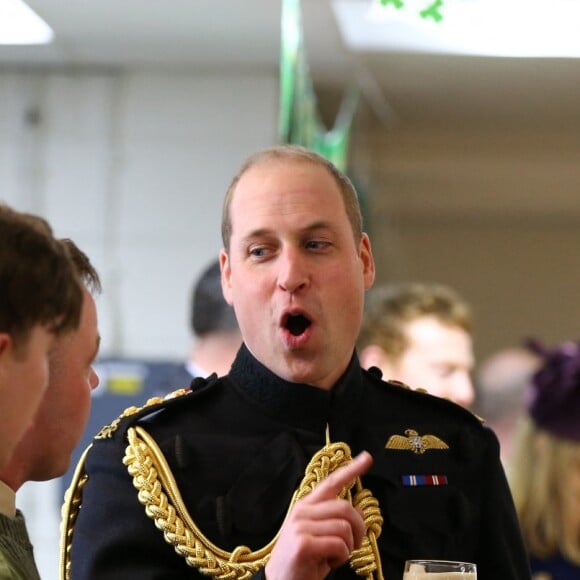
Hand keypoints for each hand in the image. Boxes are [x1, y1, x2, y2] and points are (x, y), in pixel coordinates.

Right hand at [264, 451, 372, 579]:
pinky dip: (341, 558)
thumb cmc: (303, 562)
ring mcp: (301, 526)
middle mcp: (302, 511)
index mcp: (306, 506)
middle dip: (359, 528)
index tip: (367, 458)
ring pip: (344, 527)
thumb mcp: (321, 537)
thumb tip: (359, 512)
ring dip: (348, 547)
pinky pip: (339, 545)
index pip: (331, 483)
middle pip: (345, 507)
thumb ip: (336, 521)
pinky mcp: (304, 543)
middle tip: (355, 545)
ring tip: (335, 557)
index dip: (351, 470)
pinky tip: (328, 563)